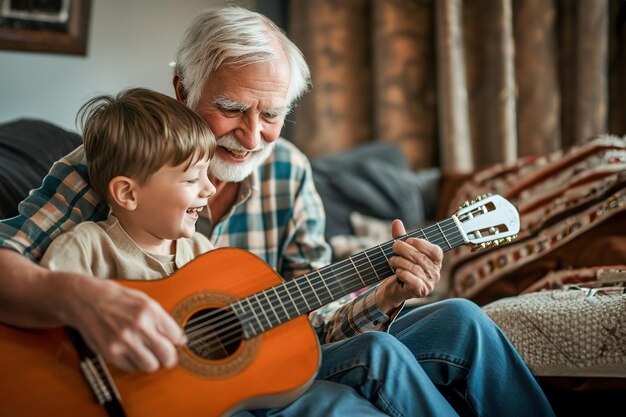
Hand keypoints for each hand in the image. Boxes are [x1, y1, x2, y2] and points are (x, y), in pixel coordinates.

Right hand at [61, 272, 185, 372]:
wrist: (86, 301)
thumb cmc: (117, 299)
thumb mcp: (144, 301)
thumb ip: (162, 319)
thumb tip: (179, 339)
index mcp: (150, 310)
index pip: (176, 336)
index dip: (177, 341)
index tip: (174, 342)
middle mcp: (139, 326)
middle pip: (167, 355)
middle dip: (169, 358)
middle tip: (166, 356)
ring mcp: (124, 341)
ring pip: (151, 366)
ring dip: (152, 362)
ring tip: (147, 354)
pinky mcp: (111, 353)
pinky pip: (132, 367)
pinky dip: (134, 363)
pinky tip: (131, 352)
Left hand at [375, 219, 442, 313]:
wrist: (394, 288)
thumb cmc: (402, 267)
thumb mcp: (401, 251)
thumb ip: (401, 237)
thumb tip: (396, 221)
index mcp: (435, 262)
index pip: (435, 251)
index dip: (421, 244)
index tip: (407, 240)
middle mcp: (435, 273)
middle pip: (421, 258)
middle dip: (405, 250)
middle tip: (394, 246)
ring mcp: (429, 283)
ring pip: (415, 269)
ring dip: (400, 262)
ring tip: (391, 260)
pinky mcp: (420, 291)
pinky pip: (413, 281)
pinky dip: (403, 274)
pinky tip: (397, 271)